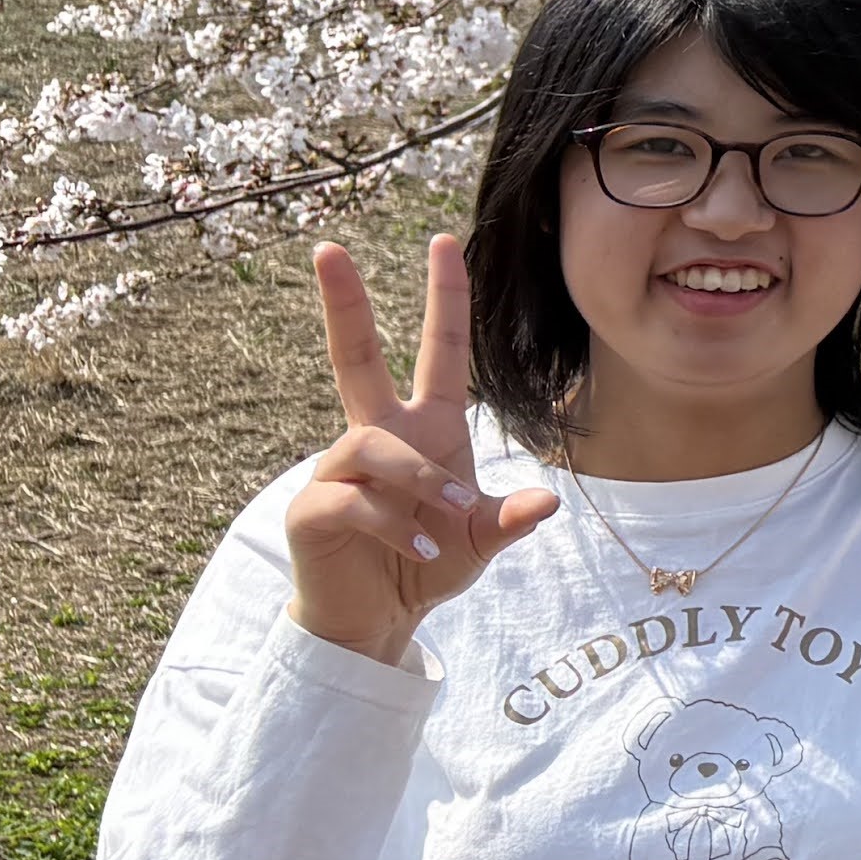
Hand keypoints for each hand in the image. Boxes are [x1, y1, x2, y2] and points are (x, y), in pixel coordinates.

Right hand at [283, 235, 554, 665]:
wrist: (377, 618)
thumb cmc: (427, 563)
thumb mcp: (482, 541)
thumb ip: (510, 520)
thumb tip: (546, 503)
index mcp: (425, 429)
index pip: (437, 350)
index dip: (444, 299)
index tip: (446, 241)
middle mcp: (377, 437)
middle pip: (355, 357)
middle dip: (344, 304)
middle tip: (329, 248)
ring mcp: (337, 470)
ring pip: (371, 445)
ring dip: (418, 480)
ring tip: (448, 519)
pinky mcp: (314, 509)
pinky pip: (352, 499)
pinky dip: (392, 521)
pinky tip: (417, 545)